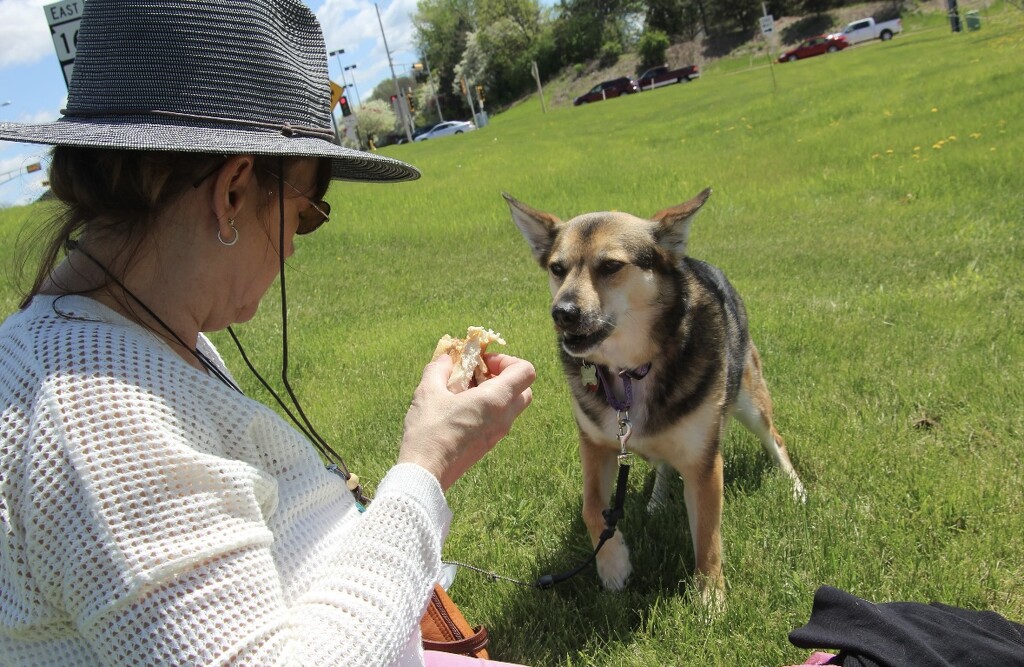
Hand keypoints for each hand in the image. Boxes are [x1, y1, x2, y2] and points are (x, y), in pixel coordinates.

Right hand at [398, 353, 535, 490]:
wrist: (426, 473)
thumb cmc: (429, 430)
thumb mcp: (428, 392)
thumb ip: (439, 369)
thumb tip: (446, 358)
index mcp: (497, 400)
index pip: (526, 371)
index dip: (507, 360)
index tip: (482, 362)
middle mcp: (504, 417)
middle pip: (524, 389)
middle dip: (504, 376)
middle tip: (477, 375)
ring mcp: (499, 434)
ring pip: (511, 405)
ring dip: (494, 392)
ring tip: (464, 390)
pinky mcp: (489, 444)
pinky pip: (499, 420)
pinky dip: (487, 408)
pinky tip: (458, 407)